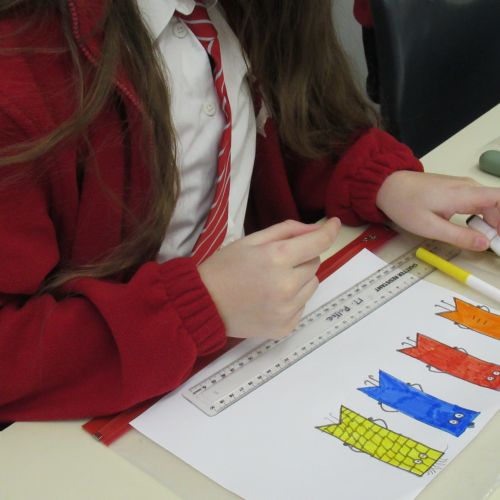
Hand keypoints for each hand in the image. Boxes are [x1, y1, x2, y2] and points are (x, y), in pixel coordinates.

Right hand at [198, 218, 339, 338]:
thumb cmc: (224, 267)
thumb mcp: (252, 240)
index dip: (329, 231)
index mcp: (277, 258)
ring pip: (312, 284)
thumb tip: (317, 229)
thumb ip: (287, 230)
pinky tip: (271, 298)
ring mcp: (287, 310)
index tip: (334, 224)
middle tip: (278, 260)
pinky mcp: (285, 327)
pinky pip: (303, 305)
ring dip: (300, 278)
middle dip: (302, 257)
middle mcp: (287, 286)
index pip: (319, 243)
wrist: (203, 304)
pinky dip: (293, 299)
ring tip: (274, 281)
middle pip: (315, 263)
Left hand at [376, 171, 499, 249]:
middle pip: (497, 205)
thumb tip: (484, 244)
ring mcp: (463, 188)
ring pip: (489, 204)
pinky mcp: (457, 191)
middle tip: (495, 246)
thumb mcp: (429, 227)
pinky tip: (477, 231)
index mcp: (464, 194)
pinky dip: (483, 217)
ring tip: (488, 241)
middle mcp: (468, 187)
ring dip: (493, 222)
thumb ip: (458, 236)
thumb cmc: (405, 204)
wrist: (388, 186)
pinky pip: (479, 203)